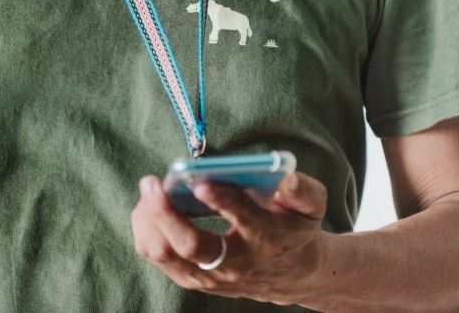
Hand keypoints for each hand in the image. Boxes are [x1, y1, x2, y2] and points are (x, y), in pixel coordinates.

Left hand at [130, 171, 327, 305]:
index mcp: (266, 237)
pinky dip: (147, 230)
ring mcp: (210, 275)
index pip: (243, 218)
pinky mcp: (193, 278)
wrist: (292, 275)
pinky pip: (159, 257)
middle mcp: (235, 262)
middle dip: (166, 213)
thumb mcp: (311, 207)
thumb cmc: (295, 229)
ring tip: (148, 189)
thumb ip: (303, 190)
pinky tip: (148, 207)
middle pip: (192, 246)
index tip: (201, 181)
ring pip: (167, 255)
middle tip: (151, 182)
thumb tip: (285, 178)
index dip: (221, 199)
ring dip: (149, 221)